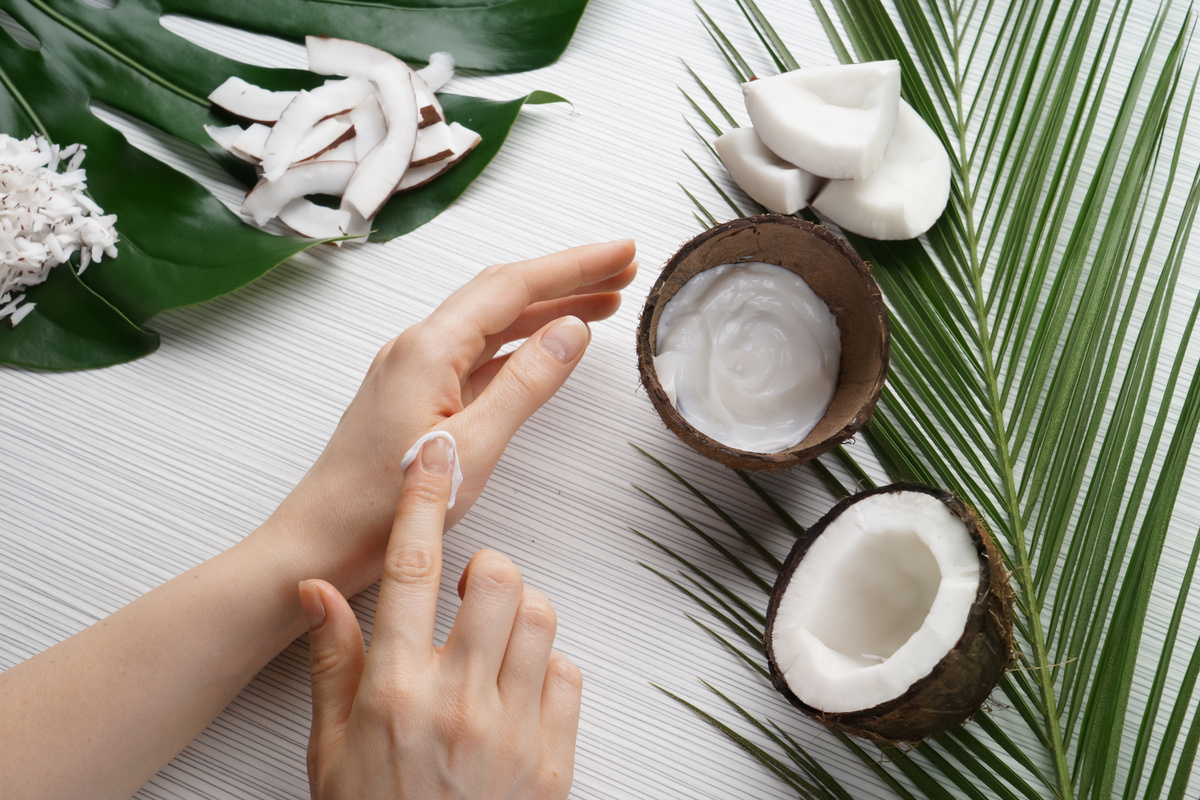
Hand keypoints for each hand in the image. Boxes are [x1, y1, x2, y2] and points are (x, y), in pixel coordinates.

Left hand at [268, 240, 637, 593]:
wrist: (321, 541)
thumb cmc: (381, 507)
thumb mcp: (473, 448)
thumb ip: (526, 385)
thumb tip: (573, 331)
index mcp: (428, 348)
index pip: (515, 286)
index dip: (575, 265)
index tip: (622, 252)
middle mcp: (418, 347)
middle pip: (505, 293)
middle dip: (568, 277)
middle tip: (623, 269)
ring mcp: (415, 369)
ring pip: (493, 323)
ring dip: (548, 309)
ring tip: (603, 303)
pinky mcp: (416, 393)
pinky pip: (478, 353)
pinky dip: (521, 343)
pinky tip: (548, 347)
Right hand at [299, 436, 582, 799]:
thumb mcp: (330, 749)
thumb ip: (332, 661)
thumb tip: (316, 590)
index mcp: (395, 693)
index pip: (412, 573)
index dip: (423, 502)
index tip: (433, 456)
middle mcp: (459, 703)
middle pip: (499, 580)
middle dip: (487, 570)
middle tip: (470, 594)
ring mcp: (514, 732)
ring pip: (543, 618)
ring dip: (520, 616)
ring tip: (493, 646)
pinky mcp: (555, 759)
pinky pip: (571, 675)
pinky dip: (550, 669)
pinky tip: (519, 693)